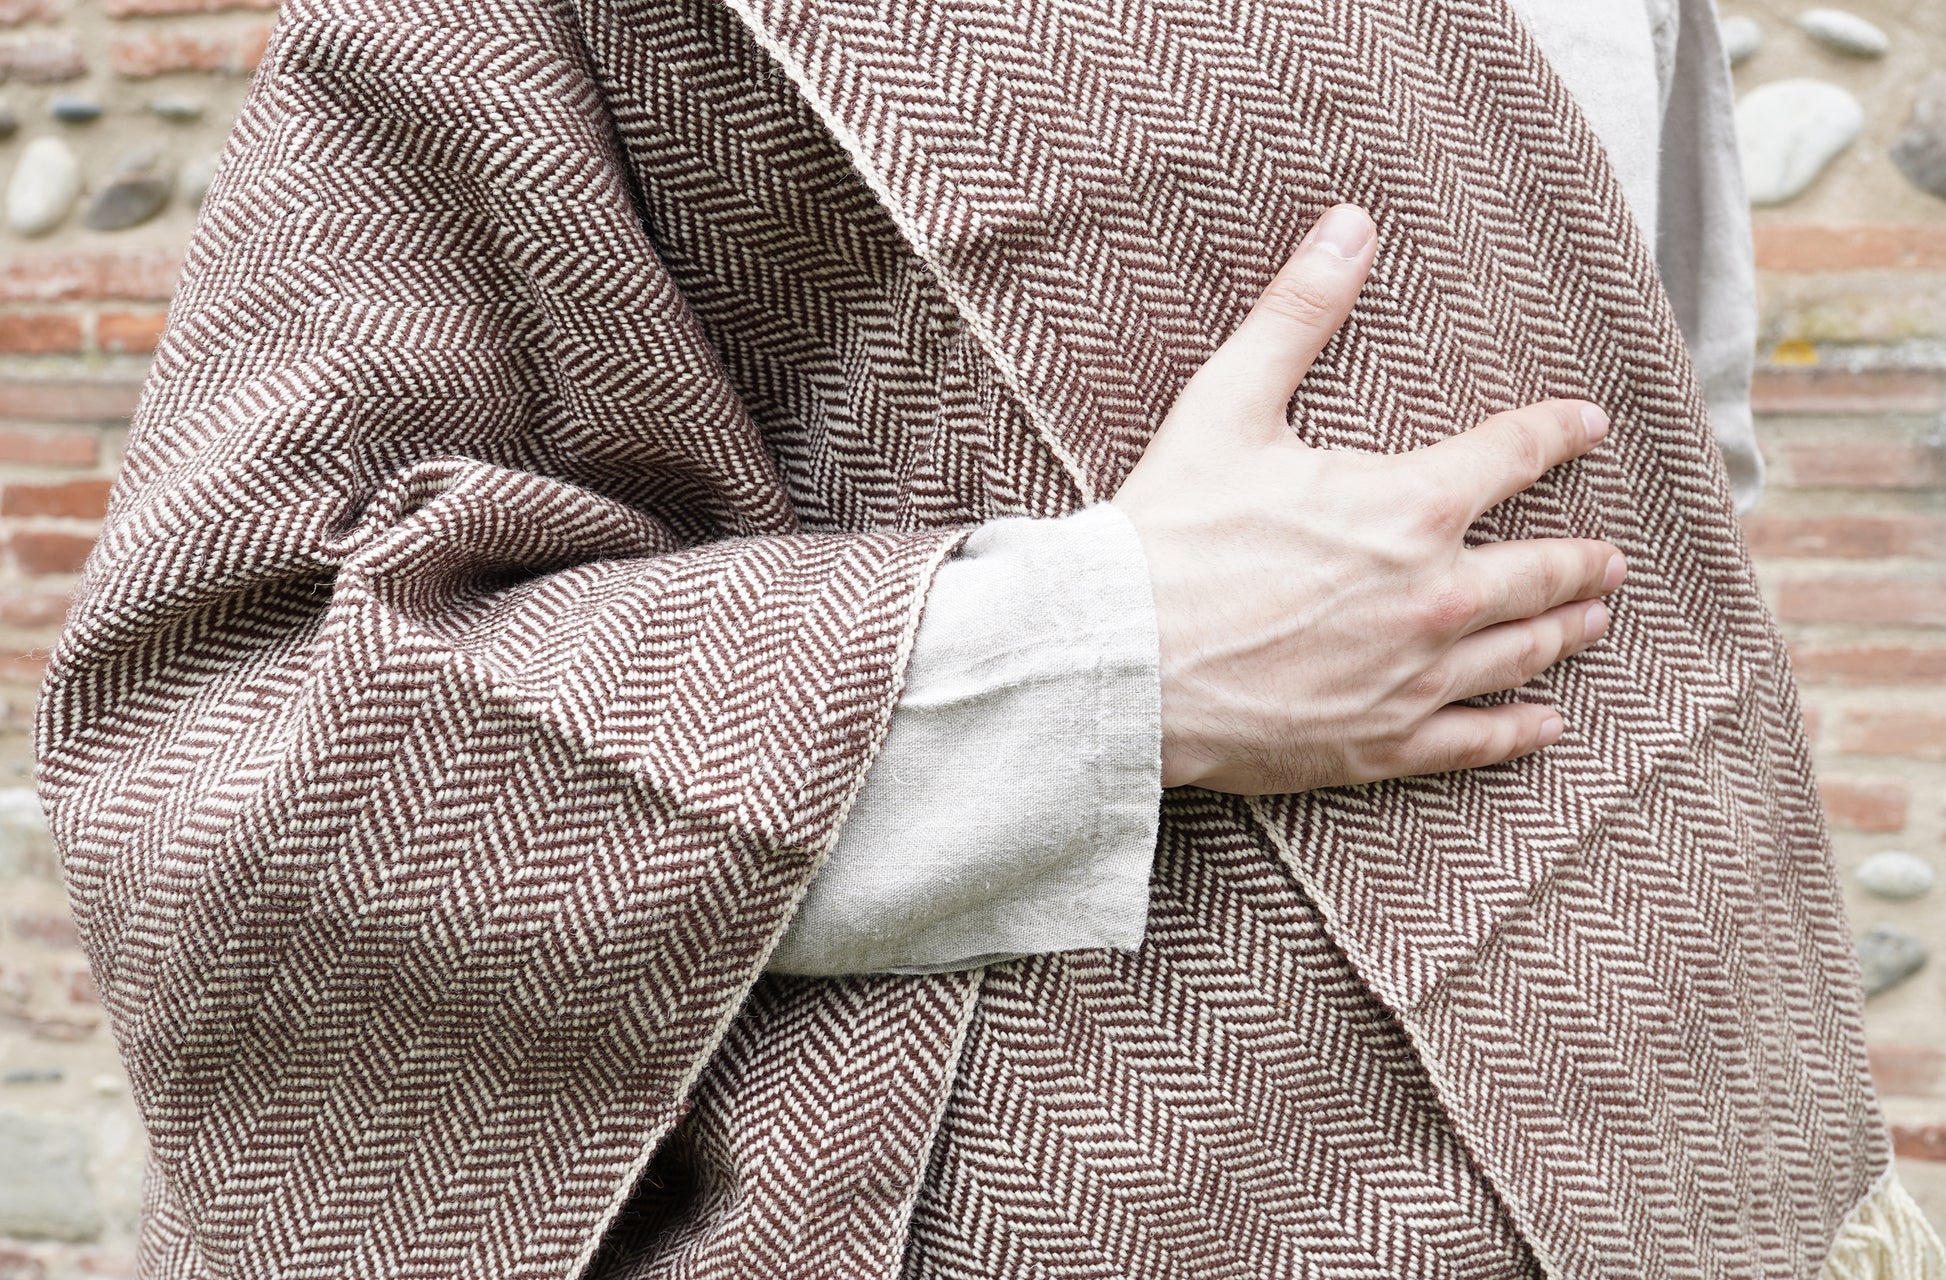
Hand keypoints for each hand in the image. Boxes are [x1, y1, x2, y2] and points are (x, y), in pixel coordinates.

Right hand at [1109, 204, 1623, 795]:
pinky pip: (1473, 738)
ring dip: (1564, 630)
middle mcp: (1436, 594)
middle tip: (1609, 556)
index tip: (1589, 425)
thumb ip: (1298, 315)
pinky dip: (1517, 729)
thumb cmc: (1167, 534)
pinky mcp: (1382, 740)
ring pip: (1520, 651)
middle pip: (1540, 570)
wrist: (1121, 661)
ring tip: (1591, 620)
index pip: (1512, 456)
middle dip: (1581, 558)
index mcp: (1410, 506)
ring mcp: (1415, 676)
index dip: (1557, 433)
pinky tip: (1545, 724)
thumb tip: (1350, 223)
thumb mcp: (1226, 406)